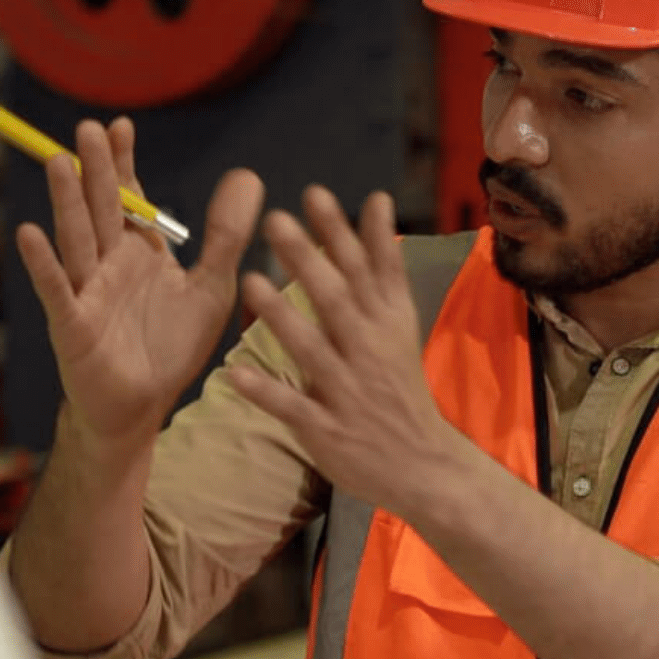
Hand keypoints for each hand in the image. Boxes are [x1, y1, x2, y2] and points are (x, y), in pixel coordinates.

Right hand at [17, 118, 262, 450]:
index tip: (119, 125)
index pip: (127, 197)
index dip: (123, 163)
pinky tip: (30, 234)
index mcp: (139, 252)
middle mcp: (108, 264)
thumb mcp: (212, 286)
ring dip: (66, 202)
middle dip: (95, 170)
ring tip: (56, 161)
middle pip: (99, 208)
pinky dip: (44, 264)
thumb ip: (227, 235)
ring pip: (76, 239)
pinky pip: (57, 291)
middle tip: (86, 128)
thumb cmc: (171, 347)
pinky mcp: (73, 326)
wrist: (141, 408)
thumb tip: (248, 175)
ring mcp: (86, 292)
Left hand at [225, 186, 466, 513]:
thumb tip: (378, 200)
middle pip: (338, 301)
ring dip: (283, 318)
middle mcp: (370, 351)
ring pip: (314, 351)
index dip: (342, 232)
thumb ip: (383, 263)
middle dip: (308, 261)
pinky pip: (294, 409)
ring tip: (248, 283)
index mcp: (387, 322)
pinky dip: (267, 392)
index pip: (367, 269)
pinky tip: (235, 374)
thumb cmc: (400, 385)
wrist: (423, 464)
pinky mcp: (328, 429)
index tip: (315, 194)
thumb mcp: (400, 321)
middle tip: (274, 221)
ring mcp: (348, 391)